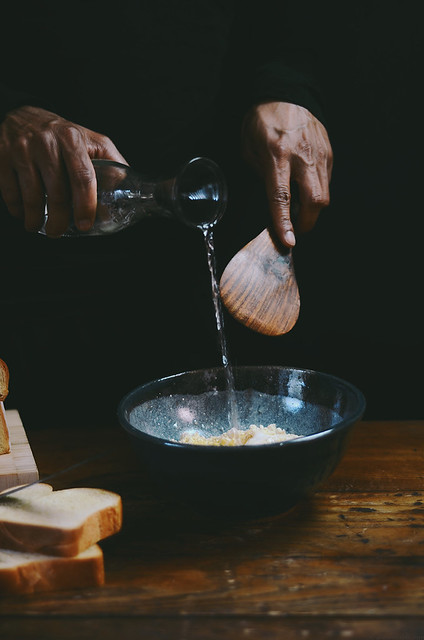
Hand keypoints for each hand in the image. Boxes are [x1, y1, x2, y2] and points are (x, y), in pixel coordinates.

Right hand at [0, 106, 126, 236]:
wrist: (25, 114)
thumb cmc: (64, 135)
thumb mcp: (93, 141)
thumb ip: (112, 165)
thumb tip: (126, 195)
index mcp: (72, 139)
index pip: (83, 177)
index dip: (86, 205)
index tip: (85, 224)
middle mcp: (46, 142)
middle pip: (57, 192)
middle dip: (60, 219)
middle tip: (60, 231)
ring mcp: (22, 149)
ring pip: (31, 195)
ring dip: (36, 218)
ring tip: (41, 227)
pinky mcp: (2, 155)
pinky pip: (10, 190)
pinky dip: (17, 208)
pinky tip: (23, 213)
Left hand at [242, 102, 332, 246]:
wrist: (285, 92)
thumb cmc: (262, 120)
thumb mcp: (248, 149)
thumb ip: (260, 176)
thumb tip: (273, 202)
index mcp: (277, 154)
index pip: (282, 197)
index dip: (284, 223)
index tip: (288, 241)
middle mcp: (303, 155)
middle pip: (315, 201)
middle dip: (307, 223)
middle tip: (295, 229)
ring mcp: (320, 154)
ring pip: (325, 195)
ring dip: (312, 210)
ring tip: (298, 209)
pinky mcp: (329, 152)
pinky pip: (326, 182)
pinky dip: (316, 193)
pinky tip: (304, 189)